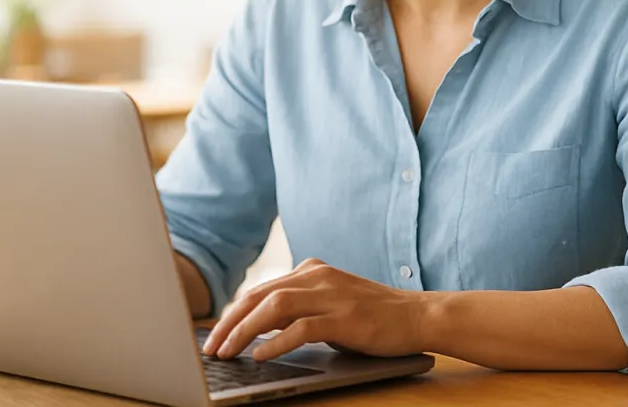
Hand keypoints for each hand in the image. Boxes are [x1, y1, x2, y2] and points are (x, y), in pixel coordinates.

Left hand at [201, 258, 429, 361]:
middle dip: (229, 323)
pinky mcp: (344, 317)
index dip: (233, 313)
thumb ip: (298, 308)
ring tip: (228, 352)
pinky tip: (261, 355)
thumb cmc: (372, 315)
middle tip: (210, 347)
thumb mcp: (329, 304)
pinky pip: (301, 328)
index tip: (214, 334)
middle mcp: (317, 277)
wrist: (417, 315)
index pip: (260, 290)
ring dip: (244, 331)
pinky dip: (276, 342)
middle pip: (259, 295)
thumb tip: (257, 327)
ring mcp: (331, 295)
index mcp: (311, 271)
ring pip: (274, 308)